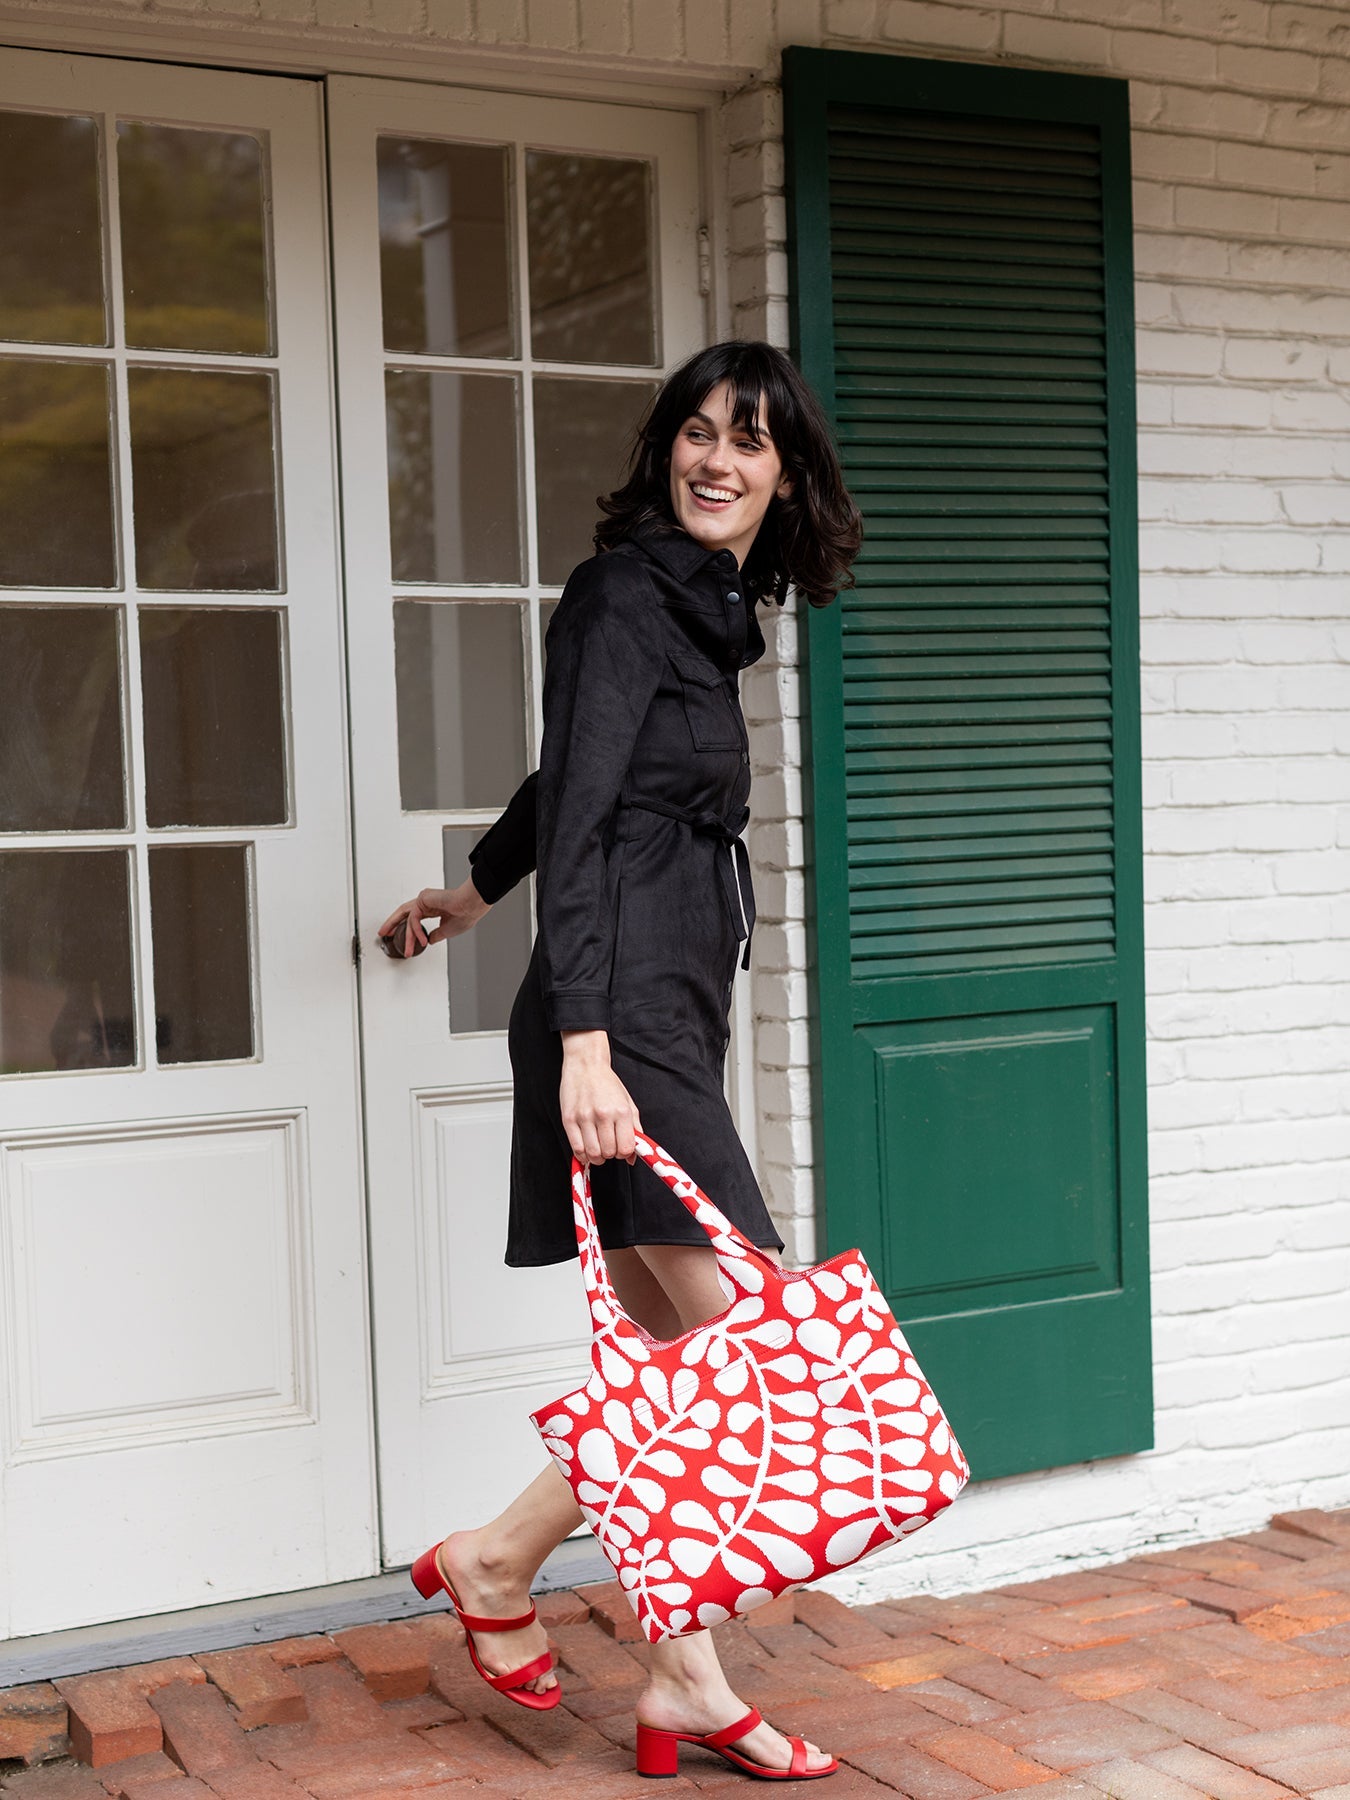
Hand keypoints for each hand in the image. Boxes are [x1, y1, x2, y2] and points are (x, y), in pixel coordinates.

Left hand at [378, 880, 489, 956]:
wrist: (470, 905)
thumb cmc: (465, 914)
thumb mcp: (447, 930)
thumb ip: (436, 935)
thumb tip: (429, 940)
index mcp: (433, 908)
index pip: (414, 917)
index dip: (407, 929)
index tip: (404, 940)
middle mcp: (427, 902)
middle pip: (404, 913)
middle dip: (392, 924)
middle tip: (383, 933)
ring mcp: (424, 900)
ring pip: (406, 917)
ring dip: (401, 932)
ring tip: (400, 945)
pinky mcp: (423, 899)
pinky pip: (414, 918)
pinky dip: (416, 931)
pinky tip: (422, 939)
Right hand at [560, 1030, 641, 1164]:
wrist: (586, 1065)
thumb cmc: (607, 1084)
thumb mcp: (628, 1103)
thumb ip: (634, 1130)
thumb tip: (633, 1158)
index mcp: (622, 1111)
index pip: (626, 1148)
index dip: (624, 1153)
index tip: (621, 1148)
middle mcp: (603, 1114)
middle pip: (609, 1153)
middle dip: (610, 1154)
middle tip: (608, 1145)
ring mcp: (584, 1117)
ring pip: (593, 1153)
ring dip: (597, 1156)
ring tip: (597, 1147)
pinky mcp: (569, 1119)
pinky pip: (577, 1148)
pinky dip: (583, 1155)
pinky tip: (586, 1149)